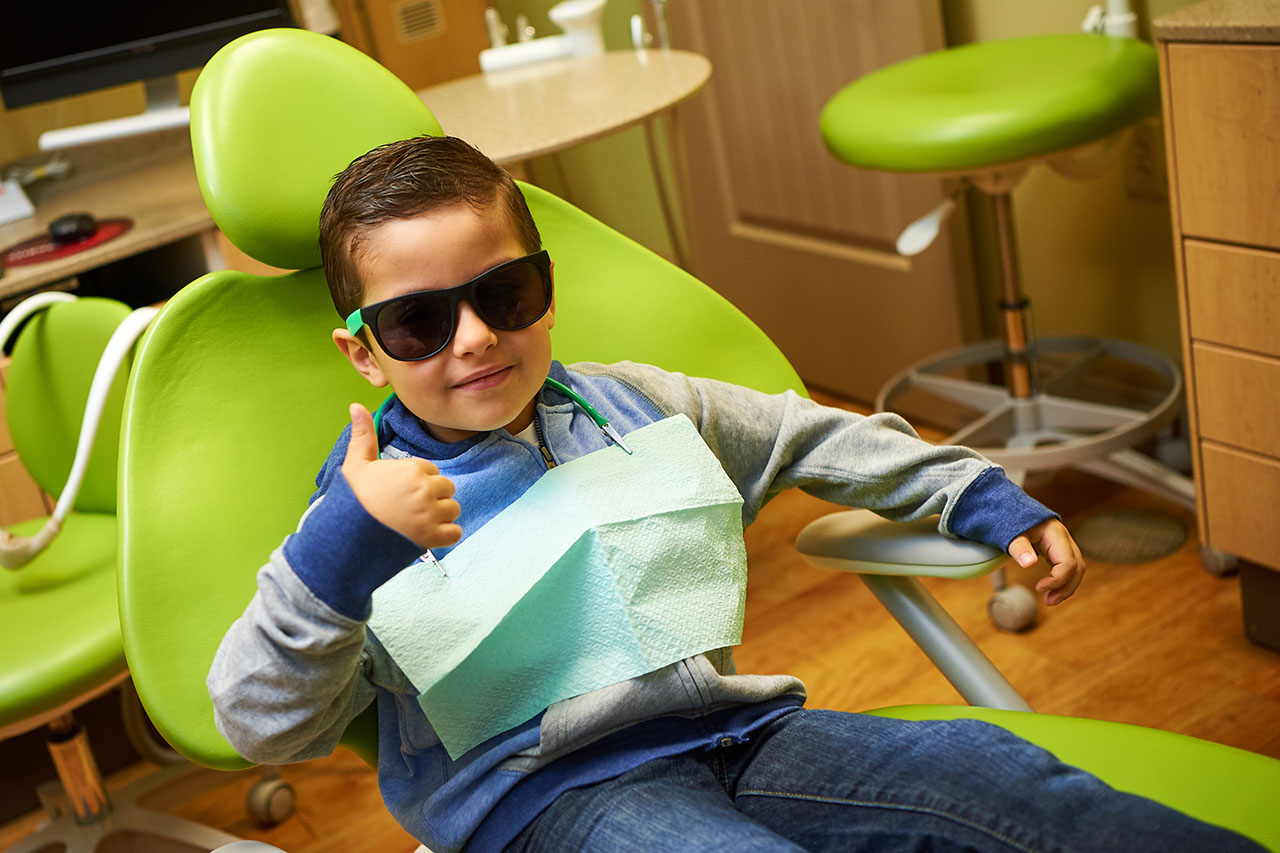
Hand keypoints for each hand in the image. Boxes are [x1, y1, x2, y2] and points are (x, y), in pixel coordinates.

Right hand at [341, 403, 462, 550]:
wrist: (344, 536)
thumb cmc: (351, 500)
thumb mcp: (356, 464)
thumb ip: (363, 434)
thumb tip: (356, 405)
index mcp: (412, 469)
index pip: (431, 471)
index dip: (418, 482)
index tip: (401, 492)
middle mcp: (425, 489)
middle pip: (446, 489)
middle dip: (433, 498)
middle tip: (409, 508)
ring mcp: (430, 514)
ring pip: (452, 510)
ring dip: (440, 517)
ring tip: (416, 522)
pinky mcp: (433, 537)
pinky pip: (455, 533)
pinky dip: (445, 535)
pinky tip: (426, 535)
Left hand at [1008, 519, 1084, 605]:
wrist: (1015, 510)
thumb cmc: (1014, 520)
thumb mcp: (1013, 533)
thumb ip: (1020, 548)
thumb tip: (1029, 564)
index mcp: (1056, 535)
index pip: (1067, 562)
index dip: (1057, 579)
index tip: (1039, 588)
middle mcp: (1065, 541)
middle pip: (1077, 568)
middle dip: (1066, 587)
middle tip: (1048, 601)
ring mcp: (1064, 546)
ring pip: (1076, 570)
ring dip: (1066, 587)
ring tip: (1049, 600)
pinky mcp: (1059, 551)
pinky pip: (1068, 568)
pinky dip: (1062, 581)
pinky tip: (1050, 591)